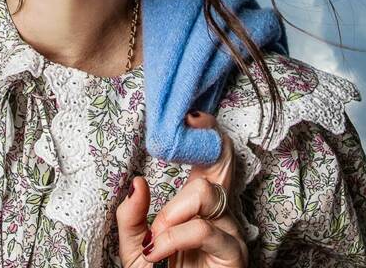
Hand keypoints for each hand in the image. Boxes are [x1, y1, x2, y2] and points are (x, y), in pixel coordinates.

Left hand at [116, 111, 247, 267]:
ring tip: (158, 235)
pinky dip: (176, 235)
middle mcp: (218, 210)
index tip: (191, 113)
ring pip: (206, 194)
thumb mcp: (136, 246)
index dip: (205, 131)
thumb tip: (138, 181)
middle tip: (191, 124)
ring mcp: (229, 231)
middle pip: (224, 161)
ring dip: (174, 210)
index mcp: (196, 200)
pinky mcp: (234, 254)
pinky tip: (160, 250)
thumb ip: (131, 215)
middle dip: (208, 141)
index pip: (208, 156)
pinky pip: (204, 228)